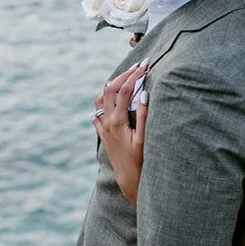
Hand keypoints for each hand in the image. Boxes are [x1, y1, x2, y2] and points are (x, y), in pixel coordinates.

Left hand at [93, 62, 147, 206]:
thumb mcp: (144, 138)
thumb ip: (143, 114)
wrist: (129, 178)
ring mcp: (102, 127)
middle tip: (138, 66)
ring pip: (101, 97)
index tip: (146, 66)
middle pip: (110, 89)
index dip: (136, 76)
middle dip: (124, 75)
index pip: (125, 90)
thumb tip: (144, 93)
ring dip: (113, 85)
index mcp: (117, 121)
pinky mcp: (102, 132)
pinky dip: (105, 98)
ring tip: (126, 77)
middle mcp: (106, 122)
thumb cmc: (141, 160)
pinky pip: (98, 109)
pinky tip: (114, 97)